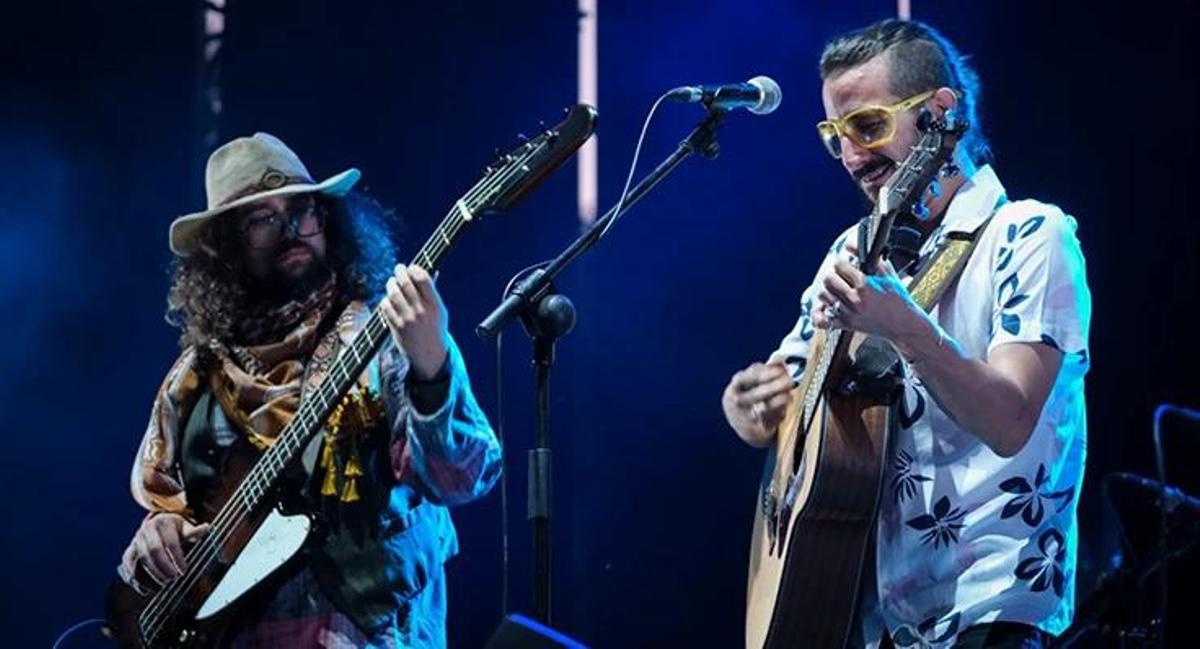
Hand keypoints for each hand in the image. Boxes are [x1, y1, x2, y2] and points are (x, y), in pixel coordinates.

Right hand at [124, 513, 209, 589]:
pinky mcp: (130, 550)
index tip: (184, 571)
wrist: (158, 524)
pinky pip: (128, 565)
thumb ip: (194, 532)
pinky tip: (145, 589)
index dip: (177, 558)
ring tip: (164, 584)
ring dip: (152, 574)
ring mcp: (136, 540)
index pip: (171, 542)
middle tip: (174, 579)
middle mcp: (147, 529)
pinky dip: (135, 578)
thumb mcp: (186, 528)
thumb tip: (206, 528)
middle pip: (153, 550)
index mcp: (163, 522)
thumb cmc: (176, 529)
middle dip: (164, 567)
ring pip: (141, 559)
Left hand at [380, 264, 449, 379]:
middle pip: (405, 283)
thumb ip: (432, 292)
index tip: (412, 267)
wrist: (429, 354)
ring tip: (392, 283)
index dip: (415, 269)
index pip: (423, 279)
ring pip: (393, 293)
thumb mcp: (440, 310)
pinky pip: (385, 306)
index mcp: (434, 305)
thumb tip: (429, 272)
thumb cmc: (435, 328)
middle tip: (399, 269)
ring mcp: (407, 319)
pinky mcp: (396, 327)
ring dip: (391, 284)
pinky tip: (389, 299)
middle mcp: (421, 311)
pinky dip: (386, 300)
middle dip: (400, 272)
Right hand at [722, 361, 793, 447]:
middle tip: (790, 381)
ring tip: (789, 395)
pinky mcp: (755, 431)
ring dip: (780, 400)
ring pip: (764, 408)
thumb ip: (765, 371)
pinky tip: (785, 407)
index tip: (781, 369)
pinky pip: (770, 421)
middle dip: (775, 386)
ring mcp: (745, 418)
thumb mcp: (751, 383)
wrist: (742, 427)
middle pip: (756, 394)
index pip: (747, 377)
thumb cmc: (749, 399)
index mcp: (734, 388)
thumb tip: (780, 360)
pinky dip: (780, 413)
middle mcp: (736, 403)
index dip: (765, 373)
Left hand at [811, 242, 925, 342]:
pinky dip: (820, 313)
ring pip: (823, 295)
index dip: (843, 263)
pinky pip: (821, 320)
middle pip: (828, 279)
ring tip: (839, 290)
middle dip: (835, 275)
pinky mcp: (845, 325)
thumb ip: (868, 255)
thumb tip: (849, 243)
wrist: (902, 323)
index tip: (847, 266)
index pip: (839, 265)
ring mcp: (849, 314)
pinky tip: (826, 307)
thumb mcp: (886, 272)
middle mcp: (855, 300)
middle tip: (842, 277)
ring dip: (829, 290)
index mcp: (865, 285)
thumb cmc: (896, 297)